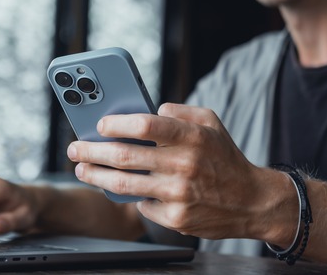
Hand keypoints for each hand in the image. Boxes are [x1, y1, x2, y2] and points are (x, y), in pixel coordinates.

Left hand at [67, 103, 292, 241]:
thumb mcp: (211, 123)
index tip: (99, 124)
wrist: (252, 201)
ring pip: (124, 184)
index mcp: (192, 137)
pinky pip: (142, 205)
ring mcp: (179, 194)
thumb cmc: (225, 157)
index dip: (117, 123)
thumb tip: (149, 109)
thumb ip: (180, 111)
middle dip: (92, 150)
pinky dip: (128, 196)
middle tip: (74, 148)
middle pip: (125, 156)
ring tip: (81, 168)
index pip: (146, 124)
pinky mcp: (176, 218)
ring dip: (95, 175)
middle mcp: (184, 165)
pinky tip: (117, 188)